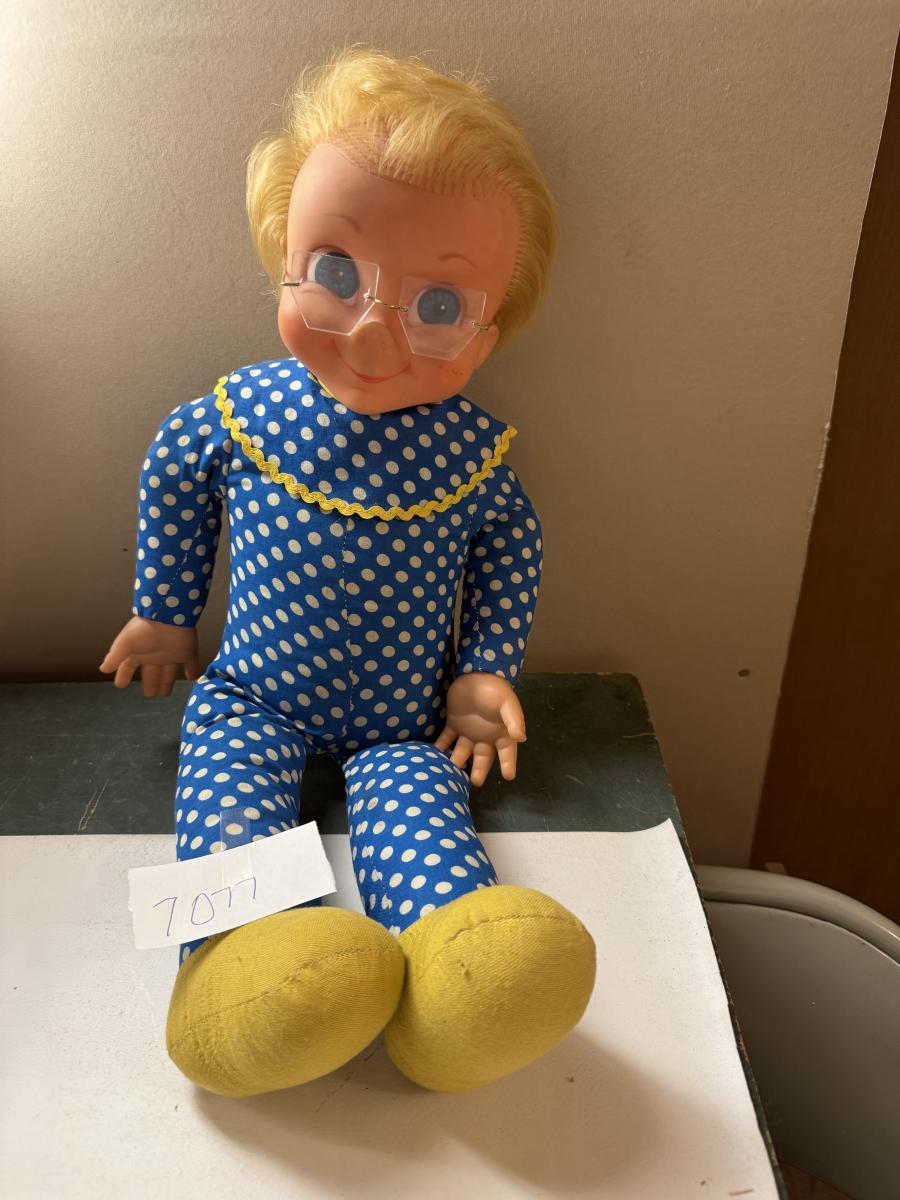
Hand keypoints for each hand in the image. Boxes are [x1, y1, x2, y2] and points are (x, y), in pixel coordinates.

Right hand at [99, 616, 200, 697]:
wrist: (168, 616)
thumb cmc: (144, 630)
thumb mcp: (125, 644)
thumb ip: (115, 657)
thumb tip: (103, 669)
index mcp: (138, 652)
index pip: (128, 667)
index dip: (124, 675)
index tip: (121, 685)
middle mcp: (154, 654)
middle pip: (151, 673)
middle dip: (150, 683)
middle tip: (149, 694)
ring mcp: (171, 653)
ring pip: (168, 672)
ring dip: (167, 682)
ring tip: (164, 693)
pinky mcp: (187, 651)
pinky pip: (191, 663)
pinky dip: (192, 670)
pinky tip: (192, 677)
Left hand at [435, 671, 526, 786]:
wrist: (475, 673)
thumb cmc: (495, 689)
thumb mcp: (507, 703)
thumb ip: (513, 720)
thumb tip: (521, 738)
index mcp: (501, 732)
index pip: (507, 752)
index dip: (508, 764)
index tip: (508, 776)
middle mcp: (485, 736)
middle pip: (483, 758)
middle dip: (479, 771)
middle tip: (475, 782)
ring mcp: (469, 731)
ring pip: (463, 752)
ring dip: (457, 762)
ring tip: (450, 773)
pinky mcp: (454, 724)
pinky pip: (447, 739)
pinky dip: (440, 747)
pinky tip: (434, 756)